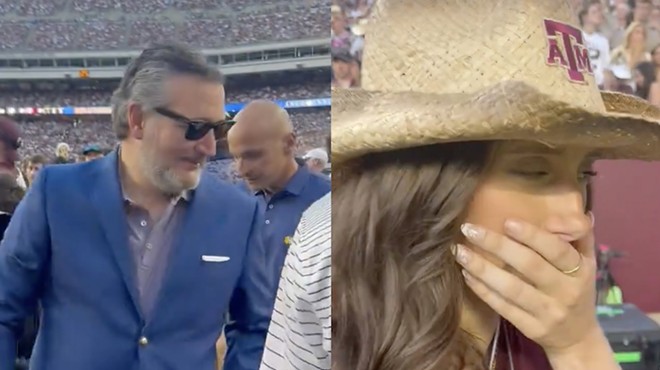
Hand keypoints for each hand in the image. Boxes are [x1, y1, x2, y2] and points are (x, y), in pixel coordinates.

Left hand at [454, 215, 598, 352]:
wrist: (578, 339)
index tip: (507, 222)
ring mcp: (547, 312)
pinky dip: (483, 290)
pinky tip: (466, 274)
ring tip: (459, 251)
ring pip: (512, 289)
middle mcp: (566, 291)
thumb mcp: (586, 260)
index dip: (533, 236)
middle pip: (529, 265)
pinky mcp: (531, 328)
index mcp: (581, 270)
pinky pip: (503, 307)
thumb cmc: (576, 288)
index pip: (557, 250)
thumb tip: (556, 217)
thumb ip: (578, 232)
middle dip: (497, 245)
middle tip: (470, 229)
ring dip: (482, 269)